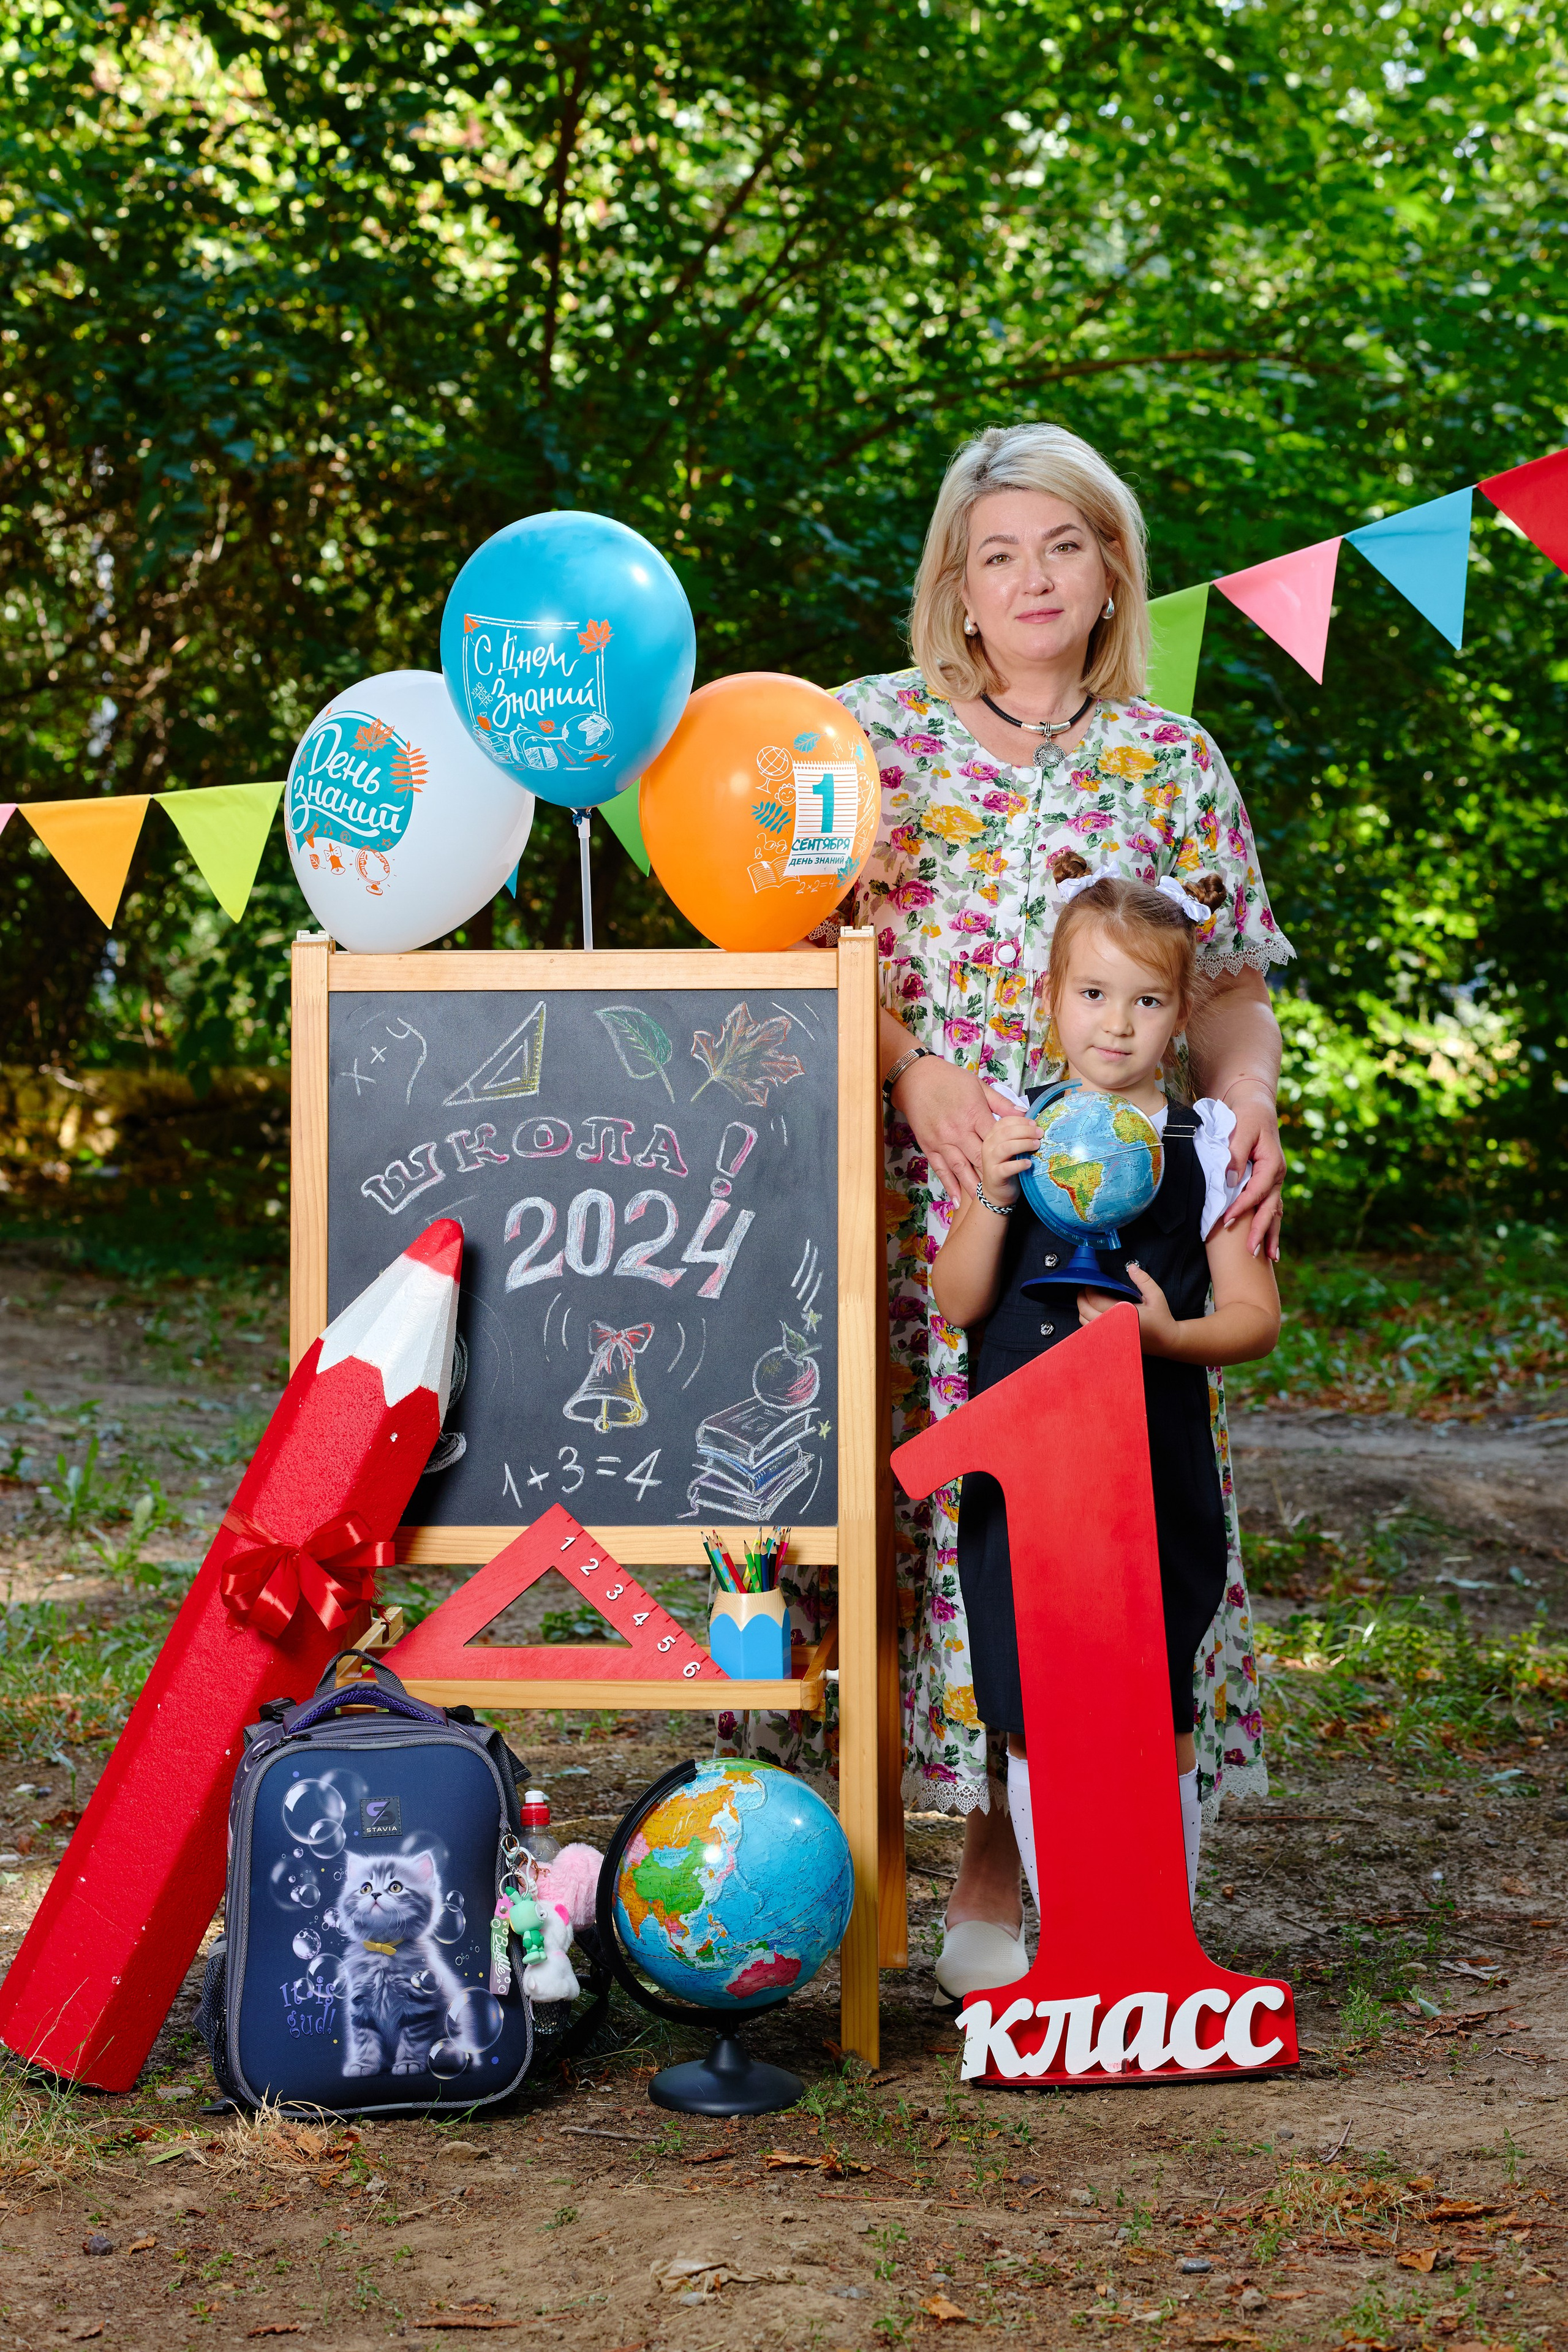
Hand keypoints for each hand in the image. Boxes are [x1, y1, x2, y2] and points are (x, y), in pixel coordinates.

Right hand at [891, 1053, 1017, 1200]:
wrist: (915, 1079)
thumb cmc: (949, 1079)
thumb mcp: (979, 1086)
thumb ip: (1001, 1103)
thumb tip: (1023, 1114)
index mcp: (973, 1115)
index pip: (997, 1139)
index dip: (1013, 1148)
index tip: (1024, 1157)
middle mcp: (958, 1132)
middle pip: (982, 1157)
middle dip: (997, 1171)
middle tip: (1012, 1185)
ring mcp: (942, 1142)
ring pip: (961, 1169)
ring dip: (974, 1186)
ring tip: (986, 1199)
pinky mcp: (929, 1147)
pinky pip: (941, 1171)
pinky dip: (950, 1187)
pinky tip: (958, 1200)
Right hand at [978, 1113, 1041, 1204]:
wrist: (996, 1192)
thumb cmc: (1007, 1167)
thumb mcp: (1011, 1148)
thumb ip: (1018, 1137)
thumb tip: (1036, 1126)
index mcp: (992, 1137)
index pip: (1004, 1122)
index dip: (1020, 1121)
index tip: (1034, 1124)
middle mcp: (988, 1147)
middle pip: (1005, 1132)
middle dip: (1025, 1131)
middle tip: (1040, 1134)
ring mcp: (990, 1161)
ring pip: (1005, 1147)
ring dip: (1023, 1144)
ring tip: (1036, 1145)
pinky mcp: (994, 1175)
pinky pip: (1006, 1168)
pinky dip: (1019, 1164)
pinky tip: (1029, 1163)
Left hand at [1078, 1263, 1179, 1354]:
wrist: (1166, 1341)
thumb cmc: (1161, 1319)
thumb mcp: (1156, 1295)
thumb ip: (1143, 1280)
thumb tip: (1131, 1267)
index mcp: (1123, 1314)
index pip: (1095, 1300)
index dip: (1089, 1289)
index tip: (1090, 1282)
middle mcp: (1113, 1327)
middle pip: (1085, 1311)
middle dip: (1081, 1298)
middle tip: (1085, 1289)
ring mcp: (1110, 1336)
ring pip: (1085, 1323)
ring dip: (1083, 1309)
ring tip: (1088, 1299)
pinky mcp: (1110, 1342)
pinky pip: (1090, 1332)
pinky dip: (1087, 1321)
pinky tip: (1093, 1313)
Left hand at [1221, 1085, 1283, 1262]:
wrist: (1254, 1107)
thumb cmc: (1247, 1117)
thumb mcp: (1241, 1129)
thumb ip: (1235, 1155)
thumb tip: (1230, 1181)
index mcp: (1273, 1164)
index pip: (1257, 1191)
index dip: (1242, 1207)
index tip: (1226, 1220)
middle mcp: (1277, 1176)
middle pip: (1270, 1208)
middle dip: (1261, 1231)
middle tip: (1250, 1252)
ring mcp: (1274, 1182)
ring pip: (1274, 1212)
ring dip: (1270, 1234)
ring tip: (1269, 1257)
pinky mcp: (1267, 1185)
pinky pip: (1270, 1209)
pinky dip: (1270, 1227)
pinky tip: (1270, 1246)